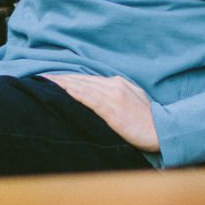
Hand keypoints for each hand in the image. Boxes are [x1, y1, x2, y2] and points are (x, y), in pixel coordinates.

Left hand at [42, 73, 159, 152]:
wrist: (163, 129)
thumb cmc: (148, 119)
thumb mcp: (133, 99)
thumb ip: (117, 95)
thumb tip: (99, 95)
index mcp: (118, 83)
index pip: (88, 79)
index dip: (70, 77)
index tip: (53, 76)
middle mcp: (114, 86)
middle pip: (82, 80)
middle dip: (61, 78)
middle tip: (41, 75)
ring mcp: (114, 96)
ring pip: (83, 87)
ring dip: (63, 83)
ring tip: (46, 81)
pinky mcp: (113, 110)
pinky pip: (91, 99)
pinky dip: (76, 93)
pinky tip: (64, 90)